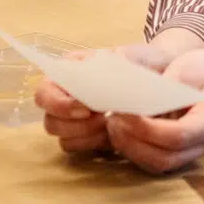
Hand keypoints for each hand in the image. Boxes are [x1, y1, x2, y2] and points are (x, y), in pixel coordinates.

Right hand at [36, 44, 179, 154]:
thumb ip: (121, 60)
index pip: (44, 92)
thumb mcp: (133, 55)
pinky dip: (95, 144)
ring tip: (109, 125)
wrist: (159, 76)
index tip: (86, 107)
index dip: (59, 104)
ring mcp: (74, 120)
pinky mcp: (89, 136)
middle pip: (50, 121)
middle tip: (102, 119)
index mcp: (68, 72)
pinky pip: (80, 148)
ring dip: (86, 136)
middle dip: (76, 125)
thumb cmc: (142, 61)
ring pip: (64, 139)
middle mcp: (65, 97)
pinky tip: (112, 135)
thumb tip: (115, 67)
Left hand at [104, 47, 203, 174]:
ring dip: (131, 148)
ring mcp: (196, 153)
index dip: (147, 128)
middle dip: (134, 142)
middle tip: (113, 120)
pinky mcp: (182, 156)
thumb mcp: (185, 69)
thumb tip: (130, 103)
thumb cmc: (203, 69)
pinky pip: (155, 162)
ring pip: (159, 165)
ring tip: (114, 124)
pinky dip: (135, 150)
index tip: (124, 112)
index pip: (179, 135)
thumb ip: (162, 89)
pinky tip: (123, 131)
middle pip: (166, 157)